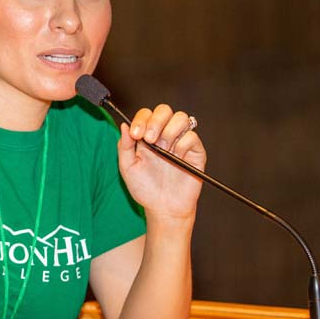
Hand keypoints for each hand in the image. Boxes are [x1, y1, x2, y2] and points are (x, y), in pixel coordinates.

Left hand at [117, 104, 205, 221]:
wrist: (163, 208)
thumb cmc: (145, 189)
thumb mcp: (128, 167)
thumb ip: (124, 146)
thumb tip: (124, 124)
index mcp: (147, 135)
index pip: (146, 114)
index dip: (141, 119)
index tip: (136, 135)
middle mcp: (165, 135)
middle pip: (164, 110)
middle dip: (155, 121)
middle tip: (150, 139)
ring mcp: (181, 142)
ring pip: (181, 118)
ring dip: (169, 130)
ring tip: (164, 149)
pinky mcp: (195, 151)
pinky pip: (192, 136)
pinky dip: (182, 144)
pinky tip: (176, 158)